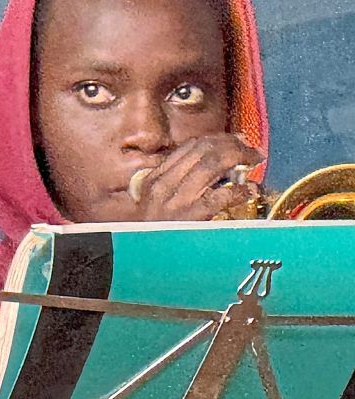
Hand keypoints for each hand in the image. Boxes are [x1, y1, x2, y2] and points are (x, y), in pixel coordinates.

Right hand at [127, 133, 265, 221]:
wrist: (143, 259)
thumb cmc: (151, 233)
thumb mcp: (154, 203)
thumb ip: (173, 184)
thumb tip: (209, 169)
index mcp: (155, 178)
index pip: (189, 146)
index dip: (217, 139)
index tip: (235, 140)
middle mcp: (164, 184)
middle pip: (203, 150)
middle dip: (232, 144)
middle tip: (251, 149)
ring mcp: (177, 199)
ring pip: (211, 164)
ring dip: (238, 158)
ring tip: (253, 161)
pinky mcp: (191, 216)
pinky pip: (221, 196)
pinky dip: (239, 190)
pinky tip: (249, 190)